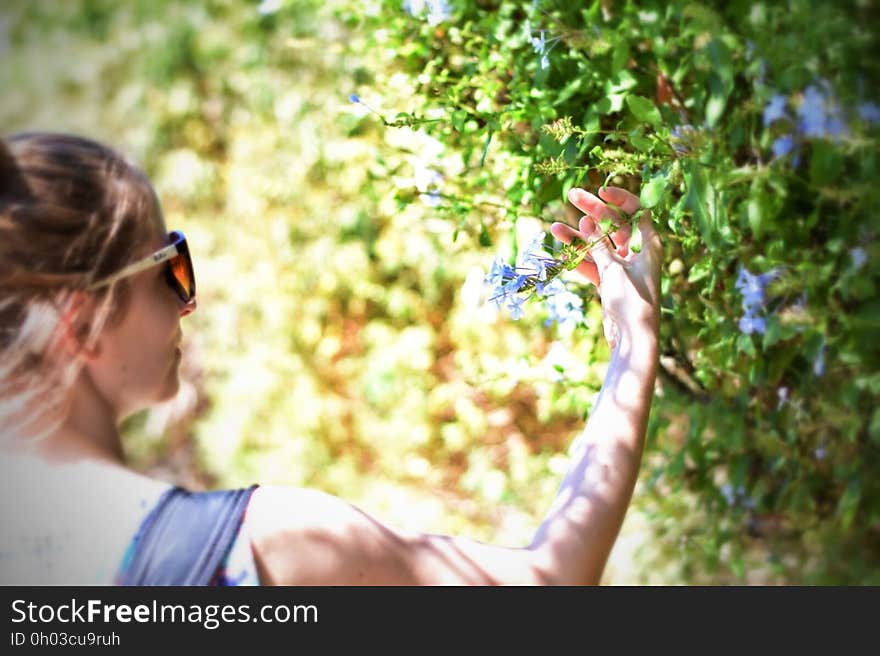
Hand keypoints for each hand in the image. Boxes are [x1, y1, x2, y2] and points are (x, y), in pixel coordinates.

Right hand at [550, 186, 661, 348]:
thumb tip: (587, 222)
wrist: (633, 339)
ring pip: (598, 244)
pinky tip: (560, 247)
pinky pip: (592, 263)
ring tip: (554, 227)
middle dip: (592, 210)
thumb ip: (599, 245)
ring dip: (578, 236)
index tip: (599, 191)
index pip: (636, 211)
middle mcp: (637, 252)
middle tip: (572, 195)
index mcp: (649, 244)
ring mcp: (622, 267)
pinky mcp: (610, 282)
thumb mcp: (614, 269)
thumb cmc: (632, 302)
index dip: (619, 198)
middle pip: (614, 224)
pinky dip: (578, 256)